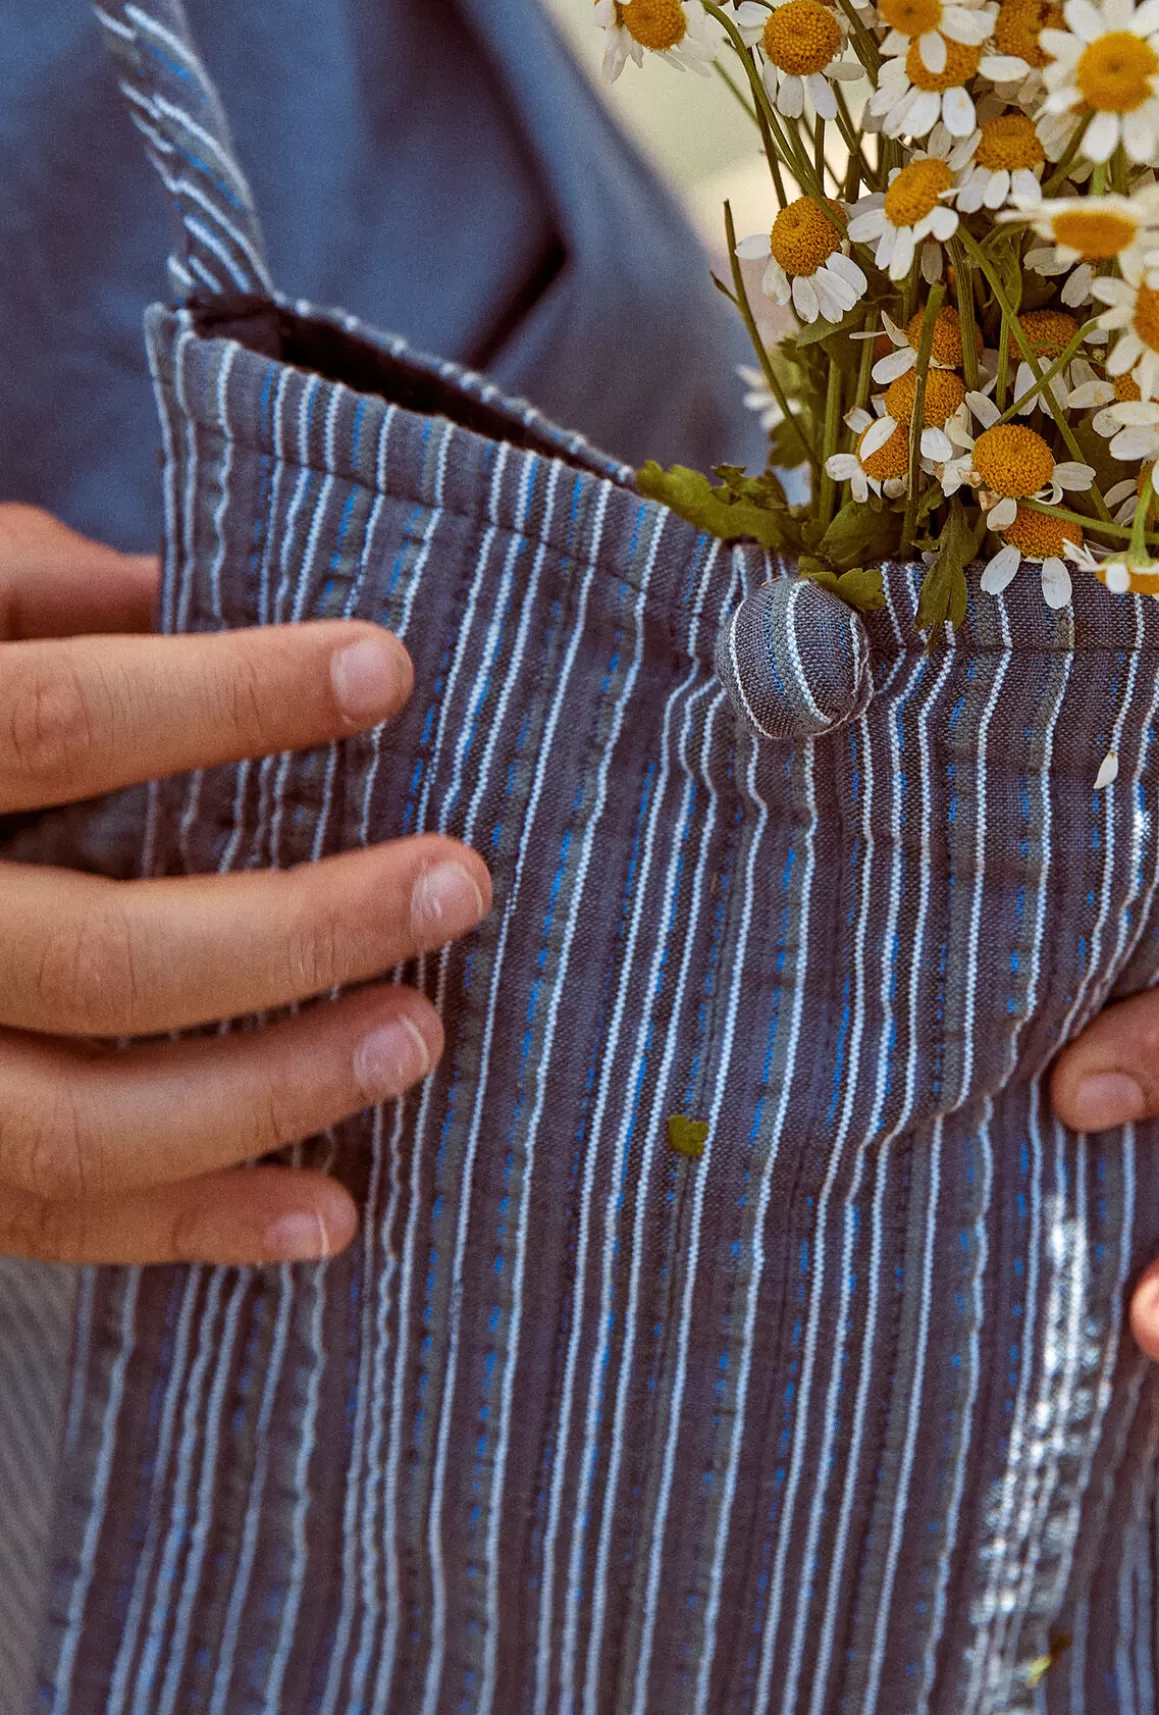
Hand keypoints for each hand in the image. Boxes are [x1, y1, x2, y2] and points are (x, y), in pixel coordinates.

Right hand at [0, 504, 489, 1265]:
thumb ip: (35, 590)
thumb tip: (199, 589)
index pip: (58, 725)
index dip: (224, 699)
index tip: (386, 671)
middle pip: (97, 958)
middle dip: (299, 930)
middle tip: (456, 882)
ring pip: (76, 1125)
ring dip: (272, 1093)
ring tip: (419, 1038)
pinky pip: (48, 1219)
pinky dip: (193, 1228)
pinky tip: (331, 1213)